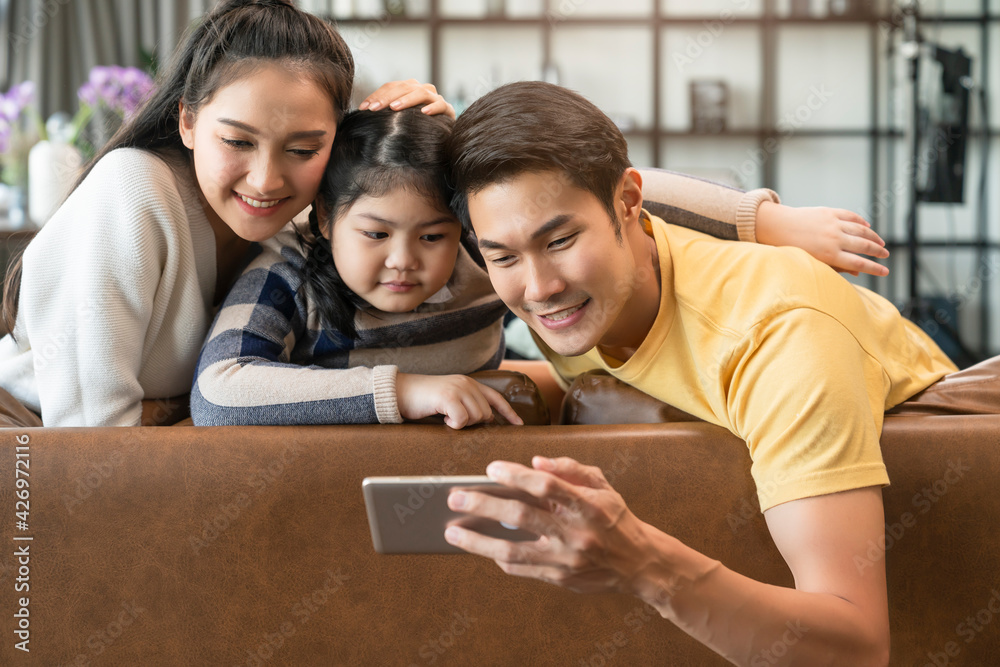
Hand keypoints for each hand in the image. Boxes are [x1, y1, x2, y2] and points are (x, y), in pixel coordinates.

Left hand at [358, 79, 454, 117]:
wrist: (442, 135)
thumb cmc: (416, 126)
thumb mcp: (399, 118)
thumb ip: (385, 112)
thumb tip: (362, 112)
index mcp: (409, 88)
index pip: (390, 87)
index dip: (376, 95)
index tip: (363, 108)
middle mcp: (422, 89)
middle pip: (403, 87)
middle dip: (387, 98)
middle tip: (374, 108)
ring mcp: (435, 98)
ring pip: (421, 93)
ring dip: (407, 99)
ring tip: (394, 108)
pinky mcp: (447, 109)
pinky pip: (441, 105)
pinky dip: (433, 107)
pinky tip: (424, 113)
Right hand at [396, 373, 522, 428]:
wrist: (400, 392)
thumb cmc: (424, 400)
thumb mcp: (450, 399)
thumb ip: (468, 404)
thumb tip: (487, 420)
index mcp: (469, 383)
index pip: (496, 398)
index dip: (509, 413)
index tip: (519, 425)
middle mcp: (467, 383)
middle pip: (486, 414)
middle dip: (473, 423)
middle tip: (453, 418)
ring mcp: (458, 389)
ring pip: (476, 418)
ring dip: (461, 423)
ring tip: (445, 416)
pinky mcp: (448, 397)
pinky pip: (462, 420)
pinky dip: (453, 424)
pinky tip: (442, 417)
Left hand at [444, 456, 651, 594]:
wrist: (639, 564)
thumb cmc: (614, 518)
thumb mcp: (602, 485)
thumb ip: (570, 469)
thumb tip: (534, 462)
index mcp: (587, 504)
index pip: (546, 485)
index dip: (516, 475)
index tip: (490, 469)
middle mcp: (576, 532)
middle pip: (521, 516)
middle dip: (483, 505)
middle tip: (455, 498)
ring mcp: (566, 559)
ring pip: (513, 551)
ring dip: (478, 542)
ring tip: (453, 533)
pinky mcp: (560, 579)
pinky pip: (522, 569)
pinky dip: (500, 558)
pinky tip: (482, 548)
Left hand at [756, 202, 889, 276]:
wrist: (778, 227)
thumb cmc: (793, 249)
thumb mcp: (813, 262)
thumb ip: (835, 267)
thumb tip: (858, 273)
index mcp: (829, 255)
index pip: (859, 263)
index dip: (875, 268)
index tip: (886, 271)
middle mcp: (834, 239)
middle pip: (864, 246)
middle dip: (878, 251)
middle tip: (886, 255)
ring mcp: (833, 224)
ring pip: (861, 230)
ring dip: (873, 236)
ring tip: (880, 242)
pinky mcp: (830, 212)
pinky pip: (851, 216)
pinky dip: (861, 221)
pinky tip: (867, 226)